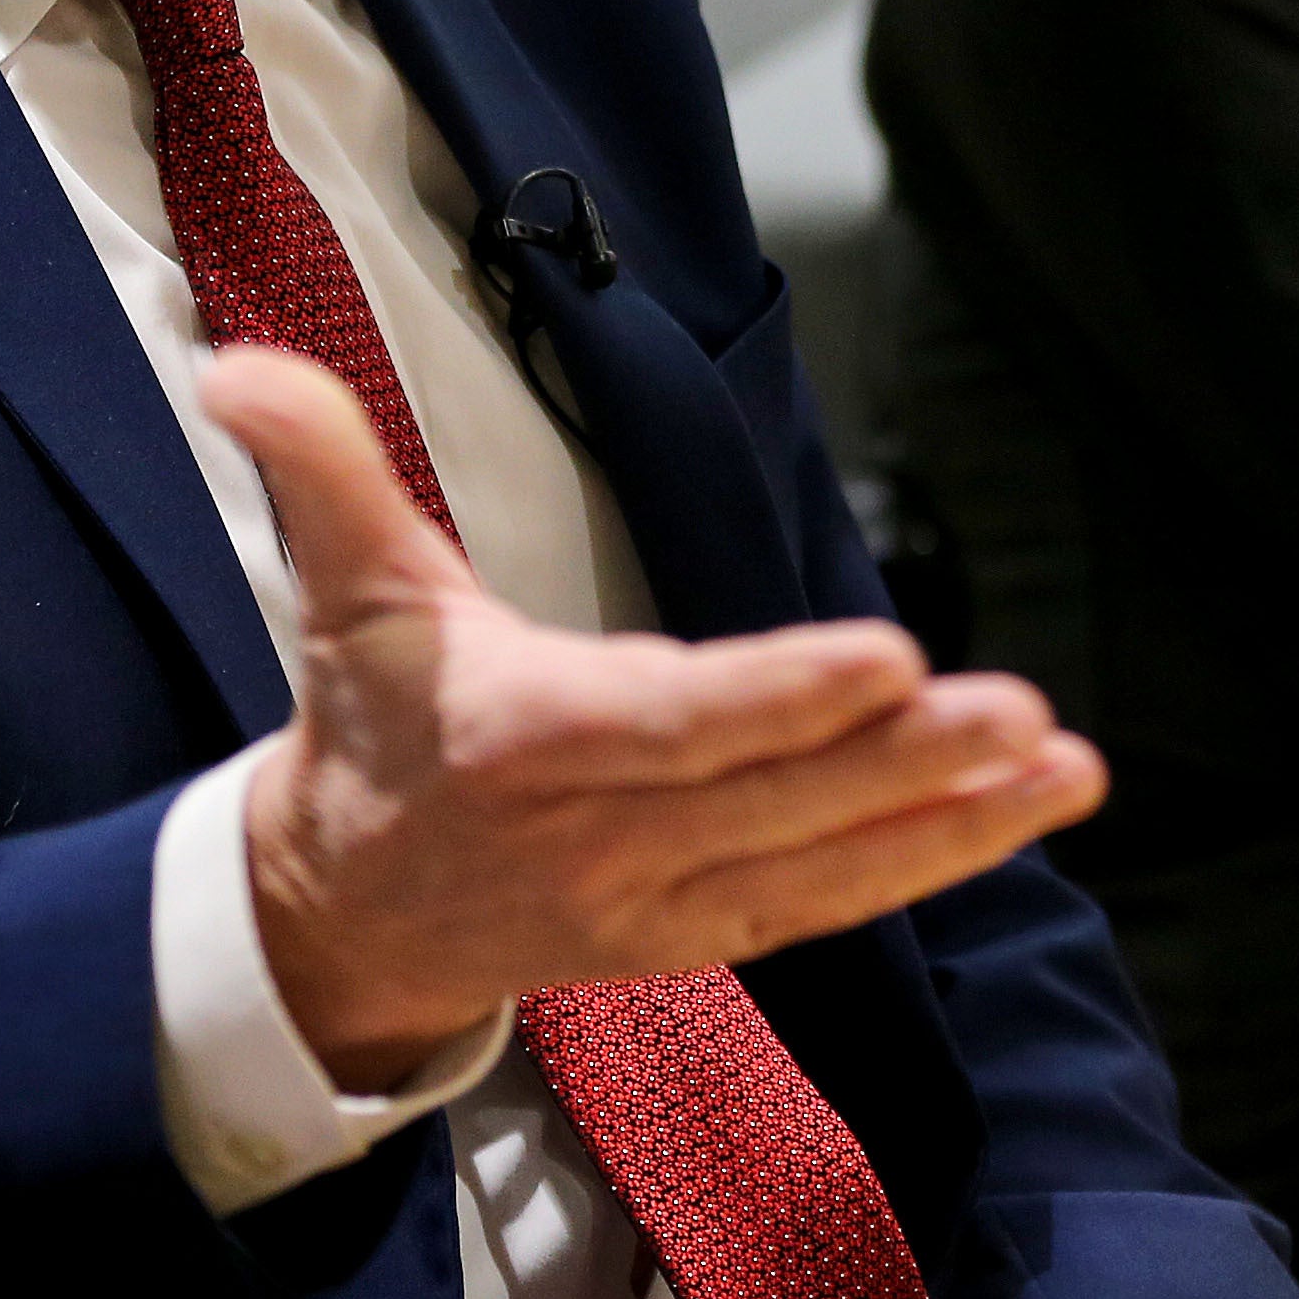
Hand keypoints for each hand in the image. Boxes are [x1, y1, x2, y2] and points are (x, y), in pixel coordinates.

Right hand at [205, 346, 1103, 1087]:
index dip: (777, 700)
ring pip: (825, 863)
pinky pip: (835, 903)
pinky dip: (935, 860)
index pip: (669, 722)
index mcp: (527, 737)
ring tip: (1064, 767)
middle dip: (904, 763)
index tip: (887, 658)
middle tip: (1017, 712)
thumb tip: (234, 364)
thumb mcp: (343, 586)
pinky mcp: (705, 933)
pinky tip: (1030, 809)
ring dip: (953, 818)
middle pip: (774, 801)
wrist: (349, 909)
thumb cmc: (372, 721)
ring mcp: (662, 900)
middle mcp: (605, 835)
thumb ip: (317, 466)